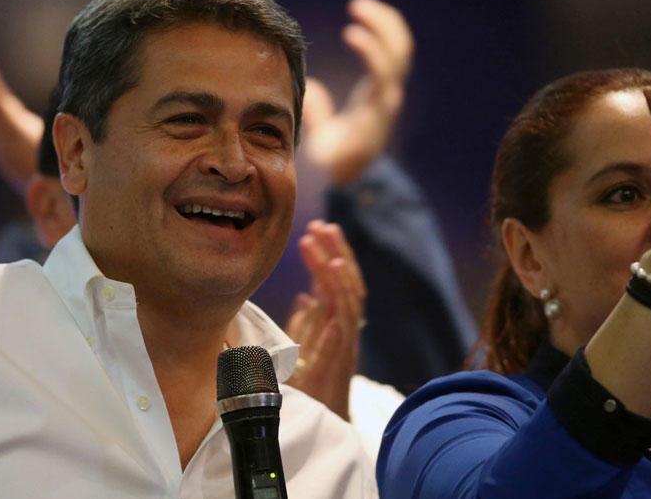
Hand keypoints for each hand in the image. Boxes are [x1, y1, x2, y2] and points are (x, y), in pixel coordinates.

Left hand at [284, 220, 365, 420]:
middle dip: (337, 254)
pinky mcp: (338, 369)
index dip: (328, 252)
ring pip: (349, 307)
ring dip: (340, 282)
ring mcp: (344, 348)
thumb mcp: (301, 347)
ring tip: (330, 257)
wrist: (319, 423)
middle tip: (322, 227)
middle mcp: (344, 329)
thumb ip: (304, 323)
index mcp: (334, 320)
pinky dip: (339, 325)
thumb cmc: (309, 385)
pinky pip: (342, 345)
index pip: (335, 279)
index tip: (315, 228)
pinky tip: (330, 307)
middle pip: (347, 284)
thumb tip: (305, 296)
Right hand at [301, 0, 412, 186]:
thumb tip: (311, 86)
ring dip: (385, 22)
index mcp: (376, 110)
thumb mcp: (322, 149)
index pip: (384, 73)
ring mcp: (391, 86)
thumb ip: (316, 120)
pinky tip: (365, 16)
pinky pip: (394, 49)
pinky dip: (384, 28)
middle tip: (356, 6)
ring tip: (358, 5)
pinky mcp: (387, 81)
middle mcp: (389, 94)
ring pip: (400, 47)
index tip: (351, 32)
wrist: (358, 170)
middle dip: (383, 25)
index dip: (372, 50)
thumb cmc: (337, 160)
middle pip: (399, 52)